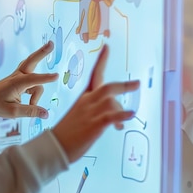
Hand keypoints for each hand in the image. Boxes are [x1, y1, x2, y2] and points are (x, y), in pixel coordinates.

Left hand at [0, 41, 58, 119]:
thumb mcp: (12, 112)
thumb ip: (30, 111)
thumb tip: (46, 114)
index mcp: (15, 83)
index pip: (33, 80)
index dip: (45, 78)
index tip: (56, 76)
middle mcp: (17, 77)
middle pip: (31, 61)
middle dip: (41, 53)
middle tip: (51, 43)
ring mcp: (18, 76)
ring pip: (35, 77)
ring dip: (41, 78)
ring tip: (45, 74)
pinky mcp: (20, 79)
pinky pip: (33, 82)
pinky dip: (34, 91)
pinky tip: (31, 101)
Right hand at [52, 45, 139, 162]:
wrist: (55, 145)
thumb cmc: (68, 134)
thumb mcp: (82, 118)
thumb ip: (100, 115)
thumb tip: (120, 123)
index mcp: (83, 98)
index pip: (94, 75)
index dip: (102, 60)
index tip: (107, 47)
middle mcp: (87, 102)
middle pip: (108, 87)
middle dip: (124, 86)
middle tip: (137, 84)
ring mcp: (90, 113)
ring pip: (111, 101)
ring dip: (122, 109)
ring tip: (128, 117)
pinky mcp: (93, 125)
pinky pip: (111, 117)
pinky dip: (123, 115)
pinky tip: (131, 115)